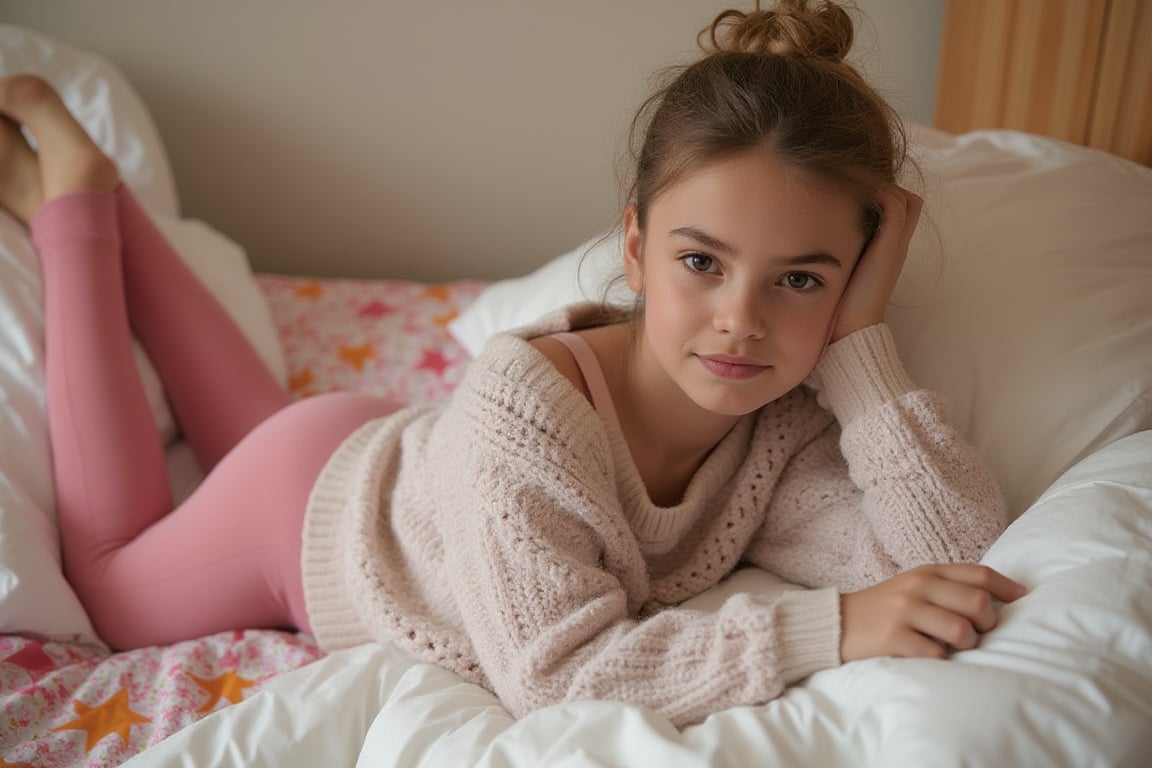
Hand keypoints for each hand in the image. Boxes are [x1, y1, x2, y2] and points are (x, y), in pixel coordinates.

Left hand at [830, 186, 923, 342]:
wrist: (851, 332)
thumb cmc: (838, 307)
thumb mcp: (838, 274)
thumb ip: (834, 256)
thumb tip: (806, 244)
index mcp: (886, 251)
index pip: (897, 209)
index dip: (879, 194)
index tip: (848, 190)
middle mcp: (895, 246)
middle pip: (906, 200)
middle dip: (880, 186)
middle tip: (849, 183)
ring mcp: (894, 246)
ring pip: (904, 199)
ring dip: (879, 186)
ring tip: (849, 183)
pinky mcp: (888, 249)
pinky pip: (896, 207)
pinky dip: (879, 193)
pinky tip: (851, 193)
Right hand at [840, 564, 1026, 661]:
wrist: (836, 623)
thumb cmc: (885, 609)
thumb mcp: (914, 588)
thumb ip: (949, 588)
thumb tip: (999, 600)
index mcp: (927, 572)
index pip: (979, 574)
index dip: (1008, 588)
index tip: (1023, 600)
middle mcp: (917, 587)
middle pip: (978, 602)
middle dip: (988, 624)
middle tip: (978, 634)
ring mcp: (904, 612)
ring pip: (961, 630)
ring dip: (967, 645)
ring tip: (955, 648)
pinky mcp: (892, 638)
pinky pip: (936, 654)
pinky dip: (941, 661)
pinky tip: (931, 657)